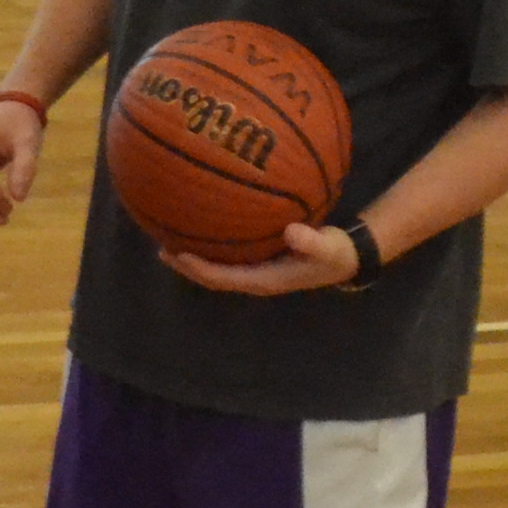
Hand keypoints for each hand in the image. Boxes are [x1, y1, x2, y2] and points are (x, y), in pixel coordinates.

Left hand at [163, 219, 362, 295]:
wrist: (345, 257)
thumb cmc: (335, 254)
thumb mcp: (329, 248)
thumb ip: (312, 242)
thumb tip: (292, 232)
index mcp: (264, 280)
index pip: (223, 279)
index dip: (200, 269)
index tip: (179, 255)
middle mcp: (254, 278)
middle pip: (211, 277)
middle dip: (187, 266)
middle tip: (162, 249)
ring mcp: (255, 270)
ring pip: (216, 268)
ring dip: (193, 257)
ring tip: (170, 239)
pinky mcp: (258, 259)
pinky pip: (227, 255)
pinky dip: (210, 245)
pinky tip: (199, 226)